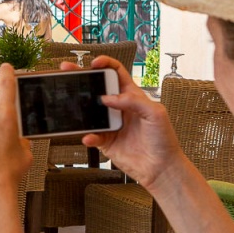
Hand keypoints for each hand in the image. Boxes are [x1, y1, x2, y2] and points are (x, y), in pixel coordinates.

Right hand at [68, 56, 191, 191]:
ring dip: (80, 107)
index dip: (105, 64)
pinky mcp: (106, 141)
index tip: (94, 64)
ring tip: (72, 104)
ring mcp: (111, 124)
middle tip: (69, 72)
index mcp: (132, 96)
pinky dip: (88, 135)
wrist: (161, 169)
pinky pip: (91, 135)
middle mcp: (119, 108)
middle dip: (82, 78)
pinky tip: (89, 136)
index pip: (117, 74)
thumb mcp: (156, 114)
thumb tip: (109, 97)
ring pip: (90, 111)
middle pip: (97, 88)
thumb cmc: (164, 140)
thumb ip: (134, 101)